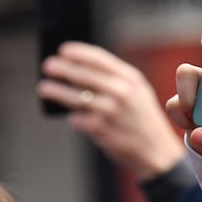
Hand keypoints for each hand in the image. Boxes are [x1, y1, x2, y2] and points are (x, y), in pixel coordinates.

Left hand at [38, 43, 184, 181]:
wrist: (158, 151)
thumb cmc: (142, 120)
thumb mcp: (138, 94)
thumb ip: (114, 81)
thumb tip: (78, 72)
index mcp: (131, 79)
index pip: (99, 59)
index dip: (78, 53)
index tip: (63, 50)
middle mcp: (121, 92)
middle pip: (83, 75)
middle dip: (62, 69)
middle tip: (48, 66)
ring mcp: (110, 110)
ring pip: (74, 97)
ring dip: (56, 91)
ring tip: (44, 88)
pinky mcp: (100, 129)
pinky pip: (77, 119)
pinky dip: (74, 119)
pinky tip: (76, 119)